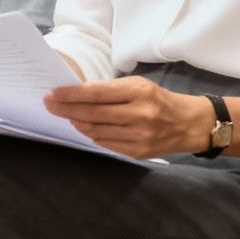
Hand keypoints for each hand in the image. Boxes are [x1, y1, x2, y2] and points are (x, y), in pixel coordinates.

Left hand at [43, 77, 206, 159]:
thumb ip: (112, 91)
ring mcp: (139, 136)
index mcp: (139, 92)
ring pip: (97, 131)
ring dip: (77, 123)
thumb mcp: (140, 86)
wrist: (190, 124)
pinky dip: (92, 135)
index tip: (53, 93)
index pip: (97, 93)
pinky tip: (84, 128)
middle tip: (49, 105)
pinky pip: (106, 144)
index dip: (71, 94)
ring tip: (66, 116)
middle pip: (93, 114)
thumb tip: (77, 95)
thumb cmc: (160, 100)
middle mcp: (140, 114)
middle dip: (66, 109)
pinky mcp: (139, 152)